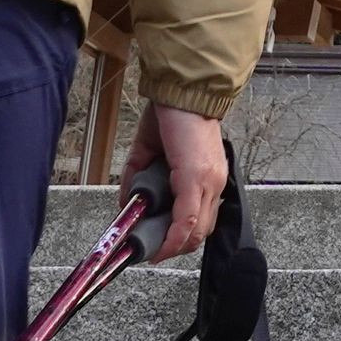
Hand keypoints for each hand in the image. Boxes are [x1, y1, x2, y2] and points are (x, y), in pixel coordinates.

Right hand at [124, 103, 225, 264]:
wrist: (181, 89)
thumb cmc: (171, 114)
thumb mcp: (151, 152)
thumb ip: (138, 178)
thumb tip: (125, 203)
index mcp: (208, 176)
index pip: (201, 219)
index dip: (181, 238)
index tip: (160, 247)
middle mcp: (214, 182)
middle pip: (201, 231)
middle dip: (175, 246)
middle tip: (152, 251)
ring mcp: (209, 181)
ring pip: (196, 230)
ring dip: (173, 245)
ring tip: (152, 250)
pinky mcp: (197, 177)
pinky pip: (188, 219)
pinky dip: (173, 238)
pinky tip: (158, 247)